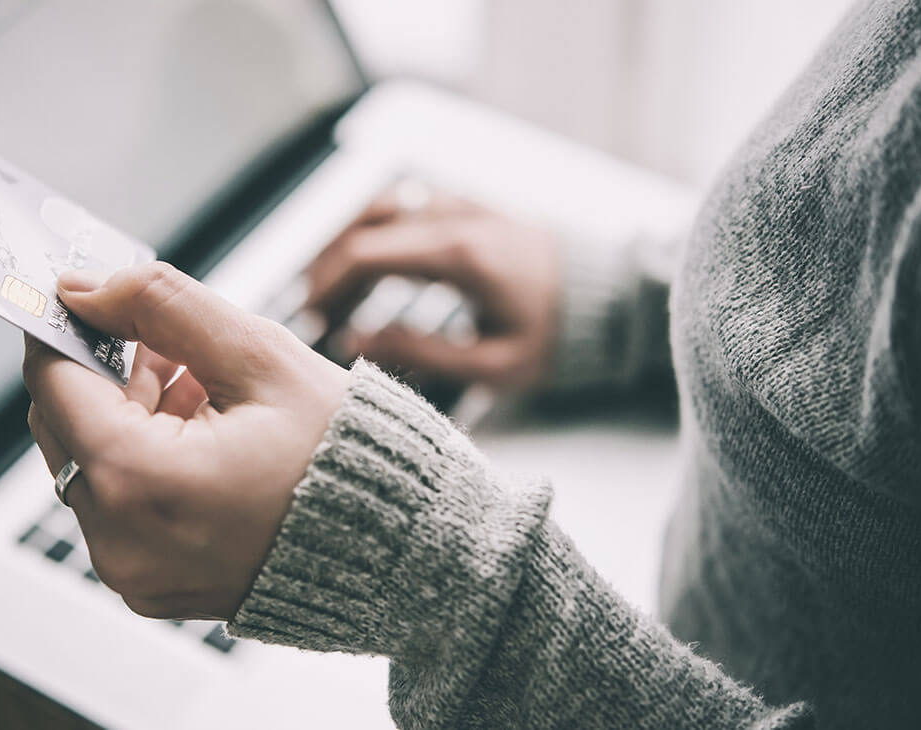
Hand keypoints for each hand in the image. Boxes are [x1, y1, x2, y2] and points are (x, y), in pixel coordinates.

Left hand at [22, 262, 350, 620]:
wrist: (398, 547)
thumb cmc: (346, 458)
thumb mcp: (259, 356)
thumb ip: (162, 305)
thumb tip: (85, 288)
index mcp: (139, 483)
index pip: (53, 381)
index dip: (64, 326)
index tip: (83, 296)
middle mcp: (119, 542)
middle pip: (64, 424)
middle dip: (108, 371)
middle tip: (169, 345)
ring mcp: (133, 573)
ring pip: (90, 462)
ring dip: (131, 414)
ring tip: (207, 395)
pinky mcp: (149, 583)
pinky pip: (118, 505)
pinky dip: (145, 460)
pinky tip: (206, 437)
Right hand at [307, 188, 562, 388]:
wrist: (611, 298)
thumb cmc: (556, 337)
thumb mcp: (493, 364)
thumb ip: (420, 352)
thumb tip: (354, 340)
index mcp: (458, 254)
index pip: (364, 254)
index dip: (326, 286)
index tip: (310, 320)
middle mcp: (454, 217)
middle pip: (362, 226)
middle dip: (327, 268)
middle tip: (311, 312)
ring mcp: (460, 205)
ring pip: (379, 208)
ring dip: (346, 244)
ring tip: (330, 290)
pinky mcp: (467, 207)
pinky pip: (404, 206)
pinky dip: (374, 232)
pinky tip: (367, 268)